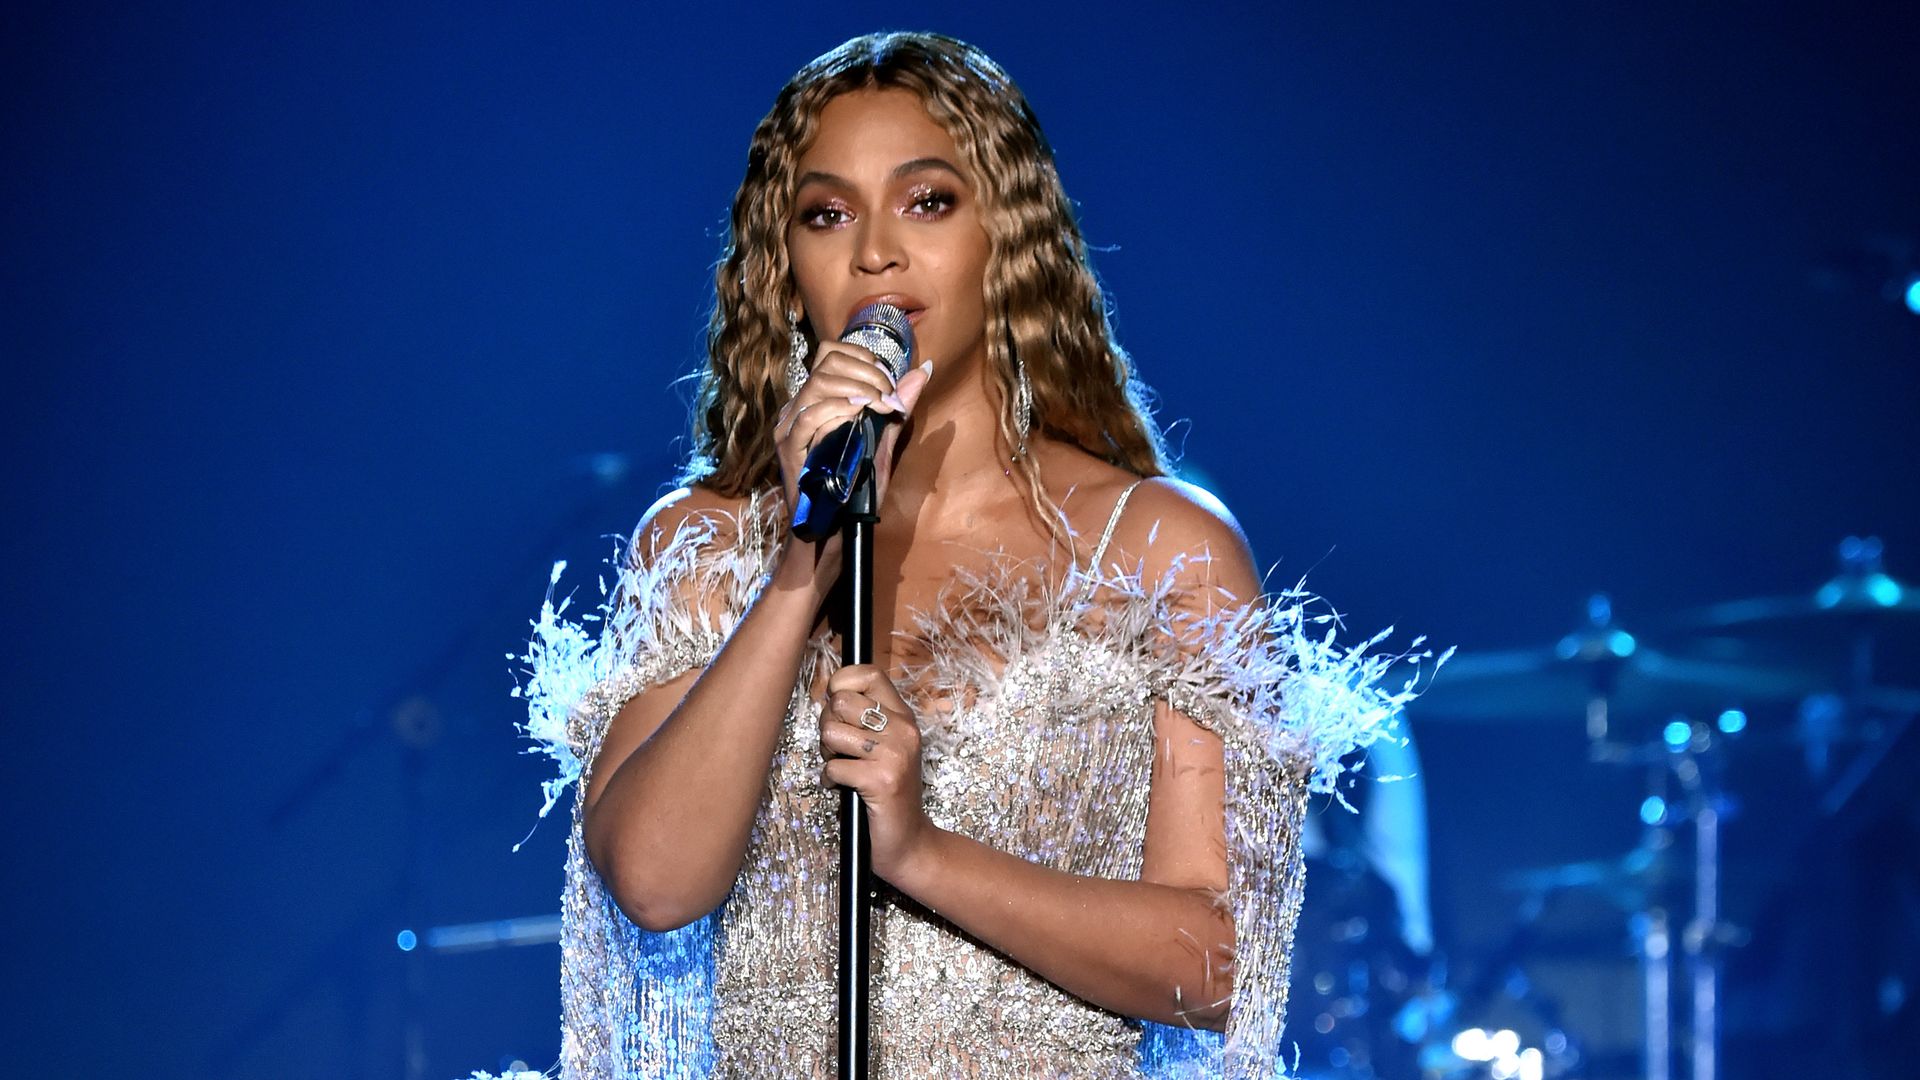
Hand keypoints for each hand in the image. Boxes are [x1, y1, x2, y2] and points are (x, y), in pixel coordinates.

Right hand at [771, 342, 931, 593]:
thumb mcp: (882, 448)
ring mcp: (790, 429)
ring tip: (881, 406)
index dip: (864, 357)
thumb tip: (923, 371)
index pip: (831, 353)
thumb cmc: (854, 498)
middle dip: (867, 371)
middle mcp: (799, 410)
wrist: (831, 540)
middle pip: (826, 362)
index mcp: (817, 404)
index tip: (891, 381)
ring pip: (818, 383)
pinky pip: (808, 416)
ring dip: (858, 388)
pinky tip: (859, 413)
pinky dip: (836, 408)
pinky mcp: (788, 450)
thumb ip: (898, 410)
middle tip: (890, 396)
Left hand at [818, 663, 936, 883]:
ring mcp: (895, 755)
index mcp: (904, 717)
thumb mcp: (884, 747)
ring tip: (844, 769)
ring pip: (832, 733)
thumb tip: (829, 694)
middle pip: (841, 702)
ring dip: (828, 754)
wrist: (910, 843)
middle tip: (840, 749)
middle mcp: (904, 730)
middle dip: (828, 726)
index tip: (837, 707)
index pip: (869, 673)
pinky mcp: (881, 781)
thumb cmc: (887, 794)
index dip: (841, 683)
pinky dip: (830, 781)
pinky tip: (844, 790)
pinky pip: (833, 767)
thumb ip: (865, 718)